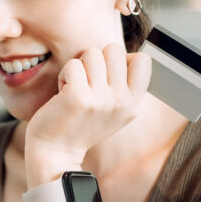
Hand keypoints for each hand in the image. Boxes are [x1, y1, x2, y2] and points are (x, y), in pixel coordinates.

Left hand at [25, 42, 150, 178]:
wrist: (57, 152)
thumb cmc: (82, 125)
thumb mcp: (115, 110)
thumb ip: (125, 85)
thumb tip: (129, 55)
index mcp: (133, 103)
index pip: (143, 60)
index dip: (121, 59)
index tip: (107, 76)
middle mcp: (121, 101)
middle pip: (114, 49)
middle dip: (96, 60)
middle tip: (87, 83)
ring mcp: (101, 99)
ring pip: (92, 53)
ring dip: (79, 67)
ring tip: (75, 88)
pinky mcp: (78, 97)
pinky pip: (73, 64)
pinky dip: (64, 75)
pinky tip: (63, 93)